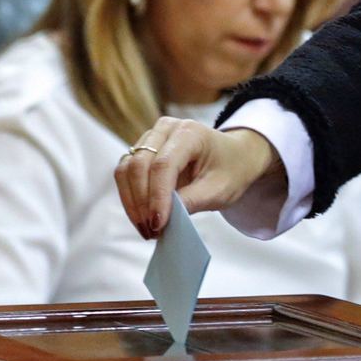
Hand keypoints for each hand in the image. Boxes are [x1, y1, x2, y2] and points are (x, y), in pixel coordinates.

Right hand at [114, 118, 283, 237]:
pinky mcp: (142, 151)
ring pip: (126, 169)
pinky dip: (131, 198)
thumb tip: (161, 219)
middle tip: (151, 231)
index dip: (157, 196)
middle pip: (139, 165)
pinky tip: (142, 218)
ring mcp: (151, 138)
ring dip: (132, 202)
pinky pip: (125, 174)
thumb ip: (192, 201)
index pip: (164, 165)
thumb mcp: (220, 189)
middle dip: (142, 202)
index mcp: (190, 132)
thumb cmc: (231, 170)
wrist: (234, 158)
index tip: (158, 224)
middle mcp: (166, 129)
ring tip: (146, 229)